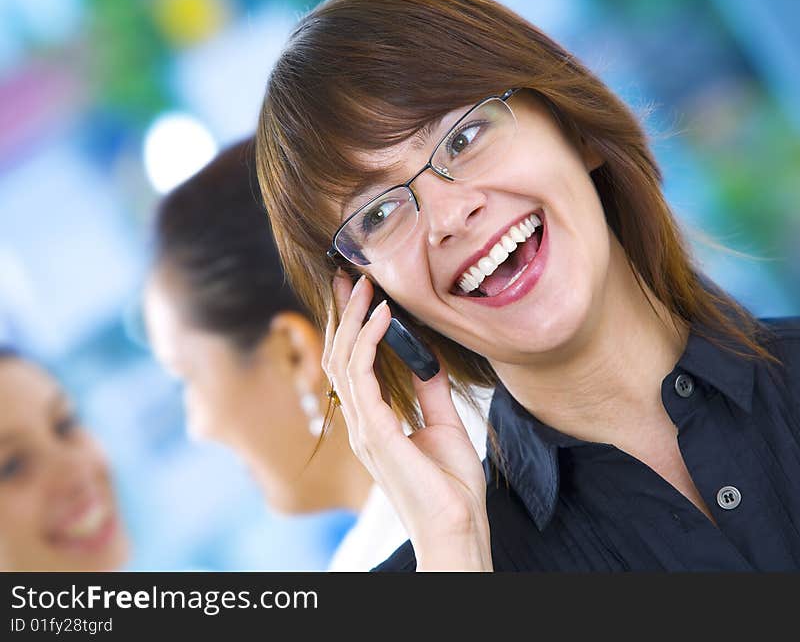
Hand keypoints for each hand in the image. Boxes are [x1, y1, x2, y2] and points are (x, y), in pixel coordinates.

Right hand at [324, 270, 491, 570]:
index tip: (362, 292)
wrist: (456, 528)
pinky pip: (363, 377)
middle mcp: (361, 423)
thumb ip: (430, 392)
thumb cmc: (450, 488)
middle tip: (351, 276)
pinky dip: (369, 341)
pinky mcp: (375, 433)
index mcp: (374, 423)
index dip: (353, 326)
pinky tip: (385, 316)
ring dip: (354, 319)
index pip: (352, 365)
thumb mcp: (444, 426)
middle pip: (339, 356)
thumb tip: (426, 358)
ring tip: (367, 286)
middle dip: (345, 314)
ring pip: (344, 361)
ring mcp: (364, 429)